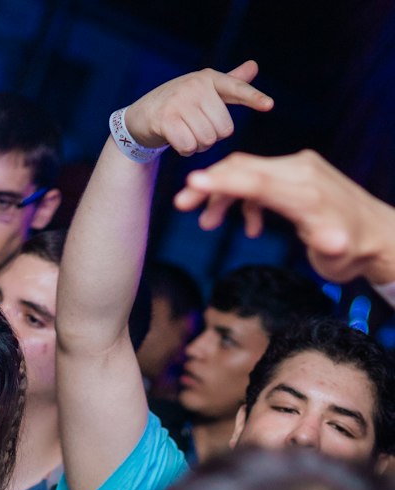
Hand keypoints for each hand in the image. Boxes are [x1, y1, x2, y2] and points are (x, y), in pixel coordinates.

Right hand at [123, 60, 272, 156]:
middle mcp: (196, 85)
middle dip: (212, 137)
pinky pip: (189, 146)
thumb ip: (229, 83)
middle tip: (197, 129)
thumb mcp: (204, 90)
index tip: (269, 105)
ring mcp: (180, 101)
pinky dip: (185, 150)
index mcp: (209, 78)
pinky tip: (177, 141)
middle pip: (223, 128)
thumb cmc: (179, 104)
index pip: (236, 89)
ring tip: (187, 134)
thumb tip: (253, 66)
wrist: (142, 115)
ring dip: (198, 146)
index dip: (253, 98)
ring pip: (207, 139)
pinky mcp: (166, 119)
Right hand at [174, 149, 394, 285]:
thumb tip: (330, 241)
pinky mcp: (297, 173)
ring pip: (248, 171)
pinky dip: (243, 198)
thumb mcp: (339, 253)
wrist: (377, 235)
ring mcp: (299, 168)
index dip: (222, 182)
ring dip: (223, 195)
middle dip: (210, 185)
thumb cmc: (353, 250)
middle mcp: (301, 171)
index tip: (191, 182)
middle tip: (181, 205)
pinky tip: (248, 227)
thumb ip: (330, 245)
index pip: (256, 180)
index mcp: (306, 192)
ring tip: (207, 224)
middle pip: (245, 168)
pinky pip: (259, 179)